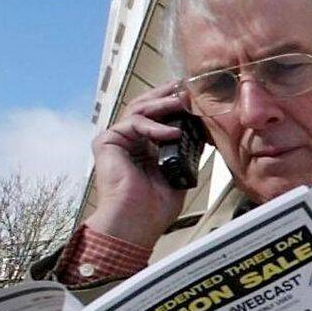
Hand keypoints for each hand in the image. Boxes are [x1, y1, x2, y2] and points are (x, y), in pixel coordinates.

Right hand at [84, 82, 198, 248]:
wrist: (137, 223)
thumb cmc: (155, 207)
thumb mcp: (181, 171)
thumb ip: (187, 149)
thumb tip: (205, 131)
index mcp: (145, 146)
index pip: (160, 116)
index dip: (175, 105)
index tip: (196, 97)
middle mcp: (129, 140)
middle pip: (147, 106)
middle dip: (167, 95)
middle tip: (186, 87)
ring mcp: (117, 140)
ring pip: (140, 109)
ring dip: (163, 104)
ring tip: (183, 102)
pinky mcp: (106, 142)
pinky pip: (133, 123)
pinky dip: (154, 125)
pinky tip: (173, 132)